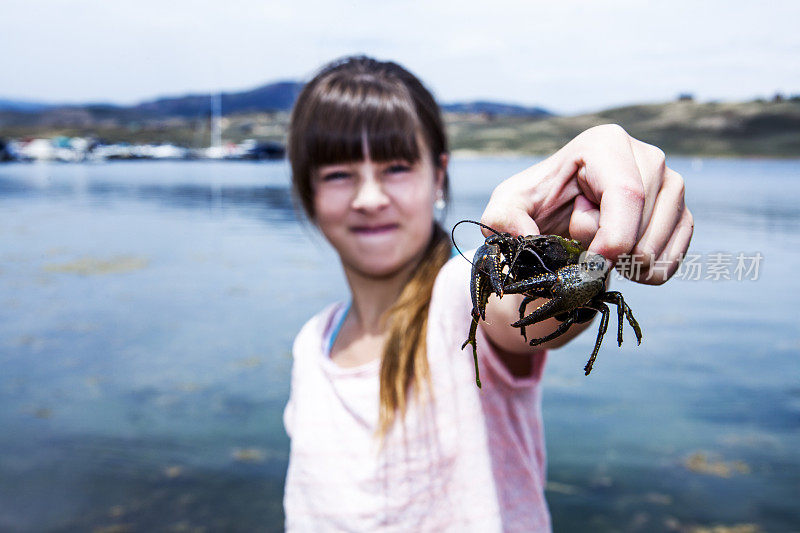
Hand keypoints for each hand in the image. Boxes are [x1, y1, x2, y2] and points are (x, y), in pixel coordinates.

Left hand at [481, 124, 692, 284]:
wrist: (554, 223)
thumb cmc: (531, 209)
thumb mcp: (504, 210)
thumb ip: (503, 220)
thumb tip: (525, 234)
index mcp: (606, 143)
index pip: (626, 195)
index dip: (609, 239)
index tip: (586, 265)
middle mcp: (648, 156)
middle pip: (642, 226)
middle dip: (608, 253)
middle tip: (579, 243)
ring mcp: (671, 184)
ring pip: (658, 247)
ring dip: (623, 265)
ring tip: (596, 246)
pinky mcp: (681, 214)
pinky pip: (672, 259)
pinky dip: (644, 274)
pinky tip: (619, 261)